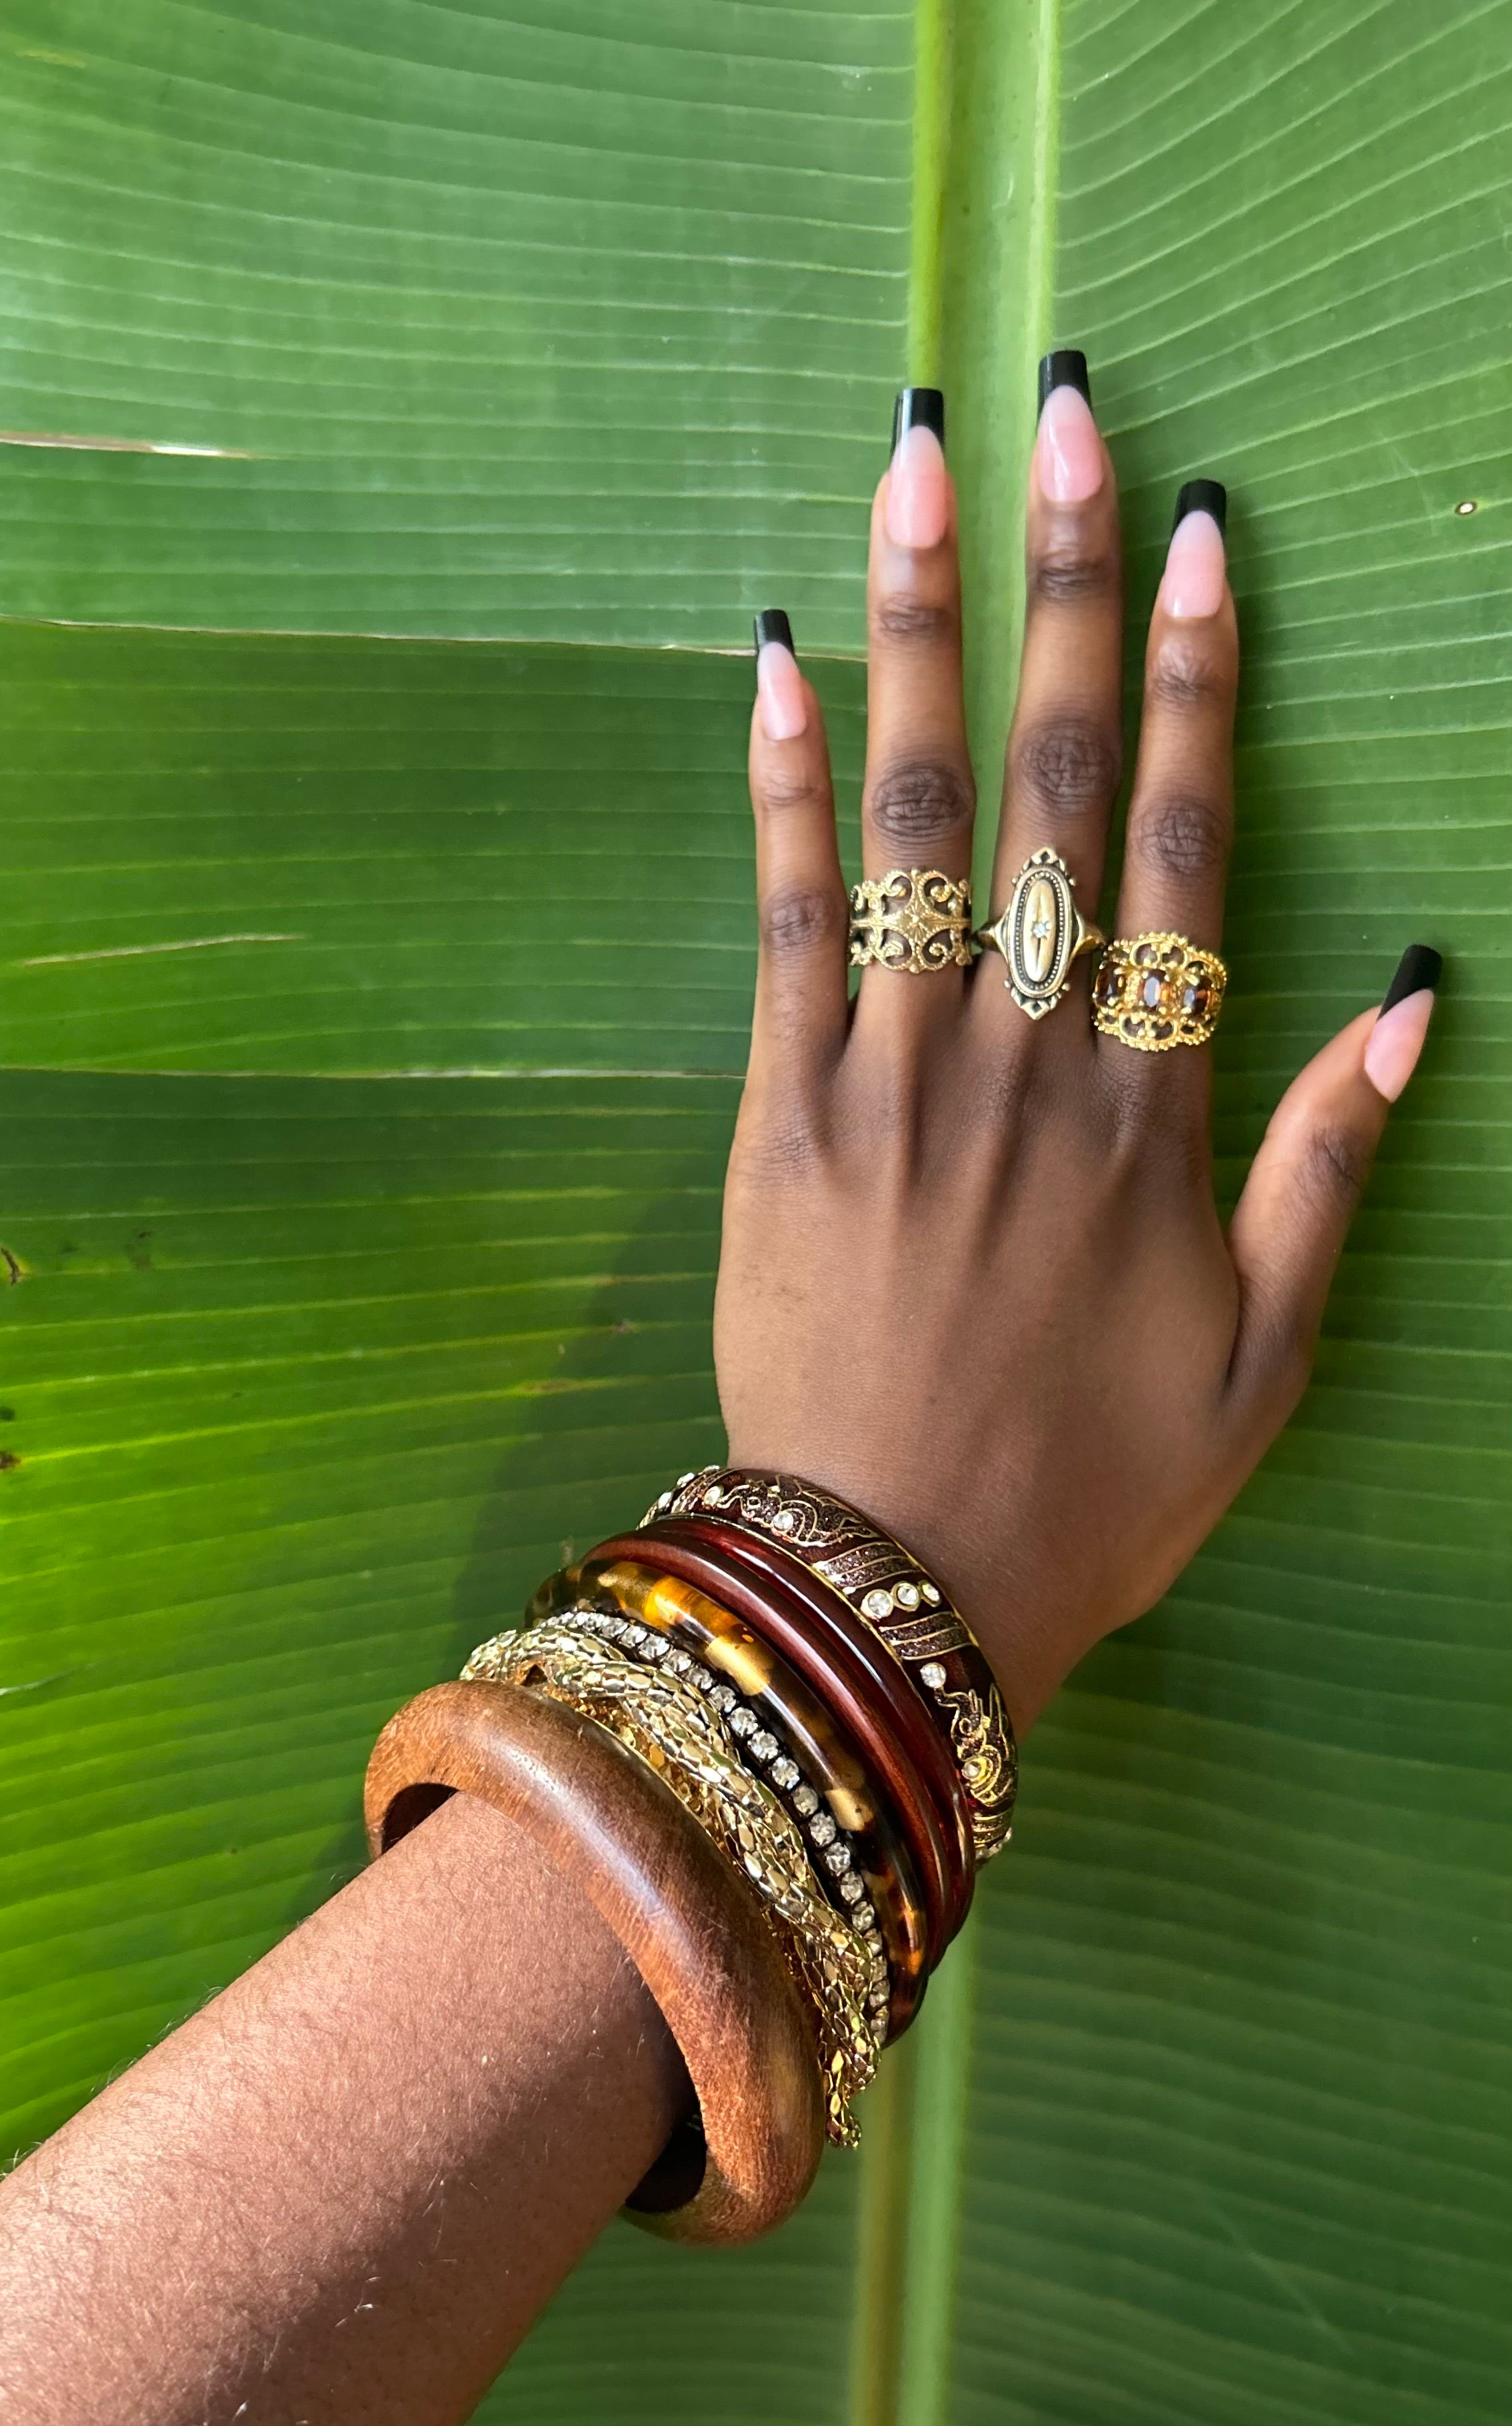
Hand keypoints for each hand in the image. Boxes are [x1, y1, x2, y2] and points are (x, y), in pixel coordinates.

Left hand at [715, 372, 1438, 1732]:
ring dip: (920, 629)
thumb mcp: (1265, 1359)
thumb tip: (1407, 996)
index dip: (1194, 678)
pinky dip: (783, 786)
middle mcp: (1023, 1064)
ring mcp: (891, 1081)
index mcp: (1149, 1116)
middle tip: (1062, 417)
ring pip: (911, 819)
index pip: (1180, 847)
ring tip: (918, 466)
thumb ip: (1330, 1168)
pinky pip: (784, 922)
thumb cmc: (1093, 1489)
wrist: (890, 1588)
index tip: (1198, 534)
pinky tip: (784, 654)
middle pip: (1045, 785)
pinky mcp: (778, 1119)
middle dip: (1058, 588)